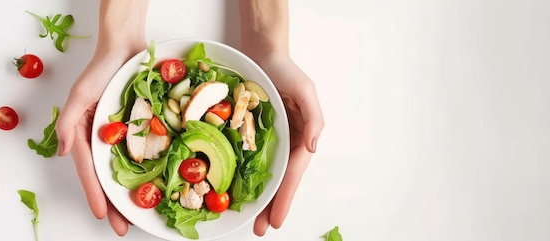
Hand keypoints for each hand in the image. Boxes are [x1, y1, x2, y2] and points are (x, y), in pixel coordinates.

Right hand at [55, 0, 147, 235]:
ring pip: (130, 171)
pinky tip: (161, 185)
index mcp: (88, 135)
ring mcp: (127, 136)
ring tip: (142, 217)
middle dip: (116, 205)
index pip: (91, 171)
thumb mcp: (80, 94)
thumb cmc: (101, 68)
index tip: (104, 215)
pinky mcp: (145, 128)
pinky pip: (150, 152)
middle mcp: (107, 140)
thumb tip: (65, 153)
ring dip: (134, 194)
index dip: (96, 194)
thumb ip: (69, 123)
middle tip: (124, 228)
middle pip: (111, 178)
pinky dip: (153, 169)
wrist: (128, 47)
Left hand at [247, 51, 324, 235]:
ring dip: (259, 197)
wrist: (262, 51)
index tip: (276, 220)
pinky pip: (248, 157)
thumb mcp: (305, 89)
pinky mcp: (250, 133)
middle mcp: (286, 141)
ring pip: (264, 173)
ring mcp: (268, 138)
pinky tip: (235, 189)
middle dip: (272, 205)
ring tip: (251, 220)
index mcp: (301, 135)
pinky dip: (243, 175)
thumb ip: (314, 118)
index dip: (285, 197)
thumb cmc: (285, 69)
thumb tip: (313, 148)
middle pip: (279, 179)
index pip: (293, 173)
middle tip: (261, 229)